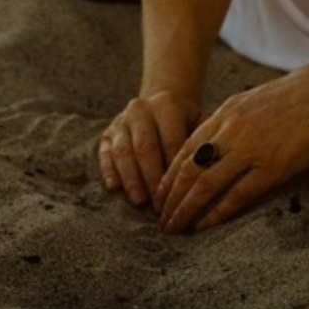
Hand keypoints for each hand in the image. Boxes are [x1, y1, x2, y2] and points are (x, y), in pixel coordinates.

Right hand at [98, 91, 201, 207]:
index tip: (178, 195)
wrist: (162, 103)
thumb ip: (198, 146)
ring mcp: (121, 121)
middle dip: (151, 178)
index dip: (173, 170)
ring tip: (139, 201)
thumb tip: (203, 177)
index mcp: (166, 105)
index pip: (170, 141)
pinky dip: (108, 170)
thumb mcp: (197, 124)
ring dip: (131, 178)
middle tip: (158, 205)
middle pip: (145, 147)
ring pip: (123, 151)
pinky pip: (105, 153)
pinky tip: (113, 187)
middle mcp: (140, 109)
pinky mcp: (107, 133)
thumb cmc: (185, 122)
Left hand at [156, 56, 308, 232]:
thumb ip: (232, 120)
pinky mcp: (272, 166)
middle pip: (189, 168)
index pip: (185, 147)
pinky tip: (204, 225)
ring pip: (205, 183)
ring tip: (173, 227)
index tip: (159, 193)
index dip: (169, 173)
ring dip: (186, 209)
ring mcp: (250, 148)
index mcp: (226, 112)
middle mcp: (231, 129)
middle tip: (159, 217)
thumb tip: (215, 142)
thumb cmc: (297, 98)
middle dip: (170, 196)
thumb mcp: (254, 101)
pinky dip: (216, 213)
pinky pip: (237, 195)